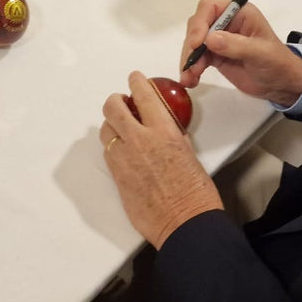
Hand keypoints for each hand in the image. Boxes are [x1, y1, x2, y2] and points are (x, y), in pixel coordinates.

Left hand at [101, 71, 222, 247]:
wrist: (184, 223)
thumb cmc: (195, 193)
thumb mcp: (189, 154)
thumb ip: (173, 137)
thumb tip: (164, 129)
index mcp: (163, 132)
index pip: (144, 96)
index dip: (137, 82)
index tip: (135, 78)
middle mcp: (139, 141)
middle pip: (113, 108)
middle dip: (115, 100)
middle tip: (121, 100)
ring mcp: (124, 160)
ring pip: (106, 130)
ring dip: (112, 124)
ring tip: (122, 127)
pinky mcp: (116, 177)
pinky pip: (108, 153)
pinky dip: (113, 146)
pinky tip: (123, 150)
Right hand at [180, 0, 301, 107]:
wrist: (281, 85)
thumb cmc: (277, 63)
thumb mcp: (261, 53)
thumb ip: (236, 45)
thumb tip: (209, 39)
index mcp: (239, 13)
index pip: (210, 8)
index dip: (200, 23)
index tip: (197, 43)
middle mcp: (226, 22)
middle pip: (198, 26)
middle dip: (192, 46)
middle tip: (191, 65)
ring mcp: (219, 40)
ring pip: (194, 44)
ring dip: (189, 60)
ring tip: (189, 78)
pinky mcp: (215, 56)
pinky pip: (197, 58)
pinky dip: (191, 69)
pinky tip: (191, 81)